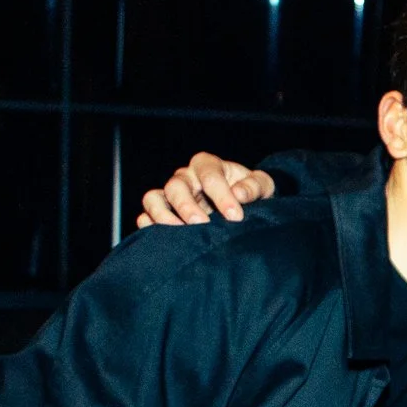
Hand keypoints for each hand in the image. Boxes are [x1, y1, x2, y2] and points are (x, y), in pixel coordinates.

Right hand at [137, 152, 274, 227]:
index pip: (209, 175)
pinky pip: (145, 217)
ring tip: (181, 236)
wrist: (239, 205)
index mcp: (207, 165)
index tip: (235, 216)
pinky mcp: (161, 213)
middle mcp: (185, 177)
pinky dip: (151, 228)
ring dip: (164, 218)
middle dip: (188, 207)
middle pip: (176, 186)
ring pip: (153, 199)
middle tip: (203, 225)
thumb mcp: (261, 185)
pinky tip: (166, 241)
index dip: (222, 195)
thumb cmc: (248, 191)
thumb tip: (238, 194)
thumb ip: (254, 186)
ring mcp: (170, 195)